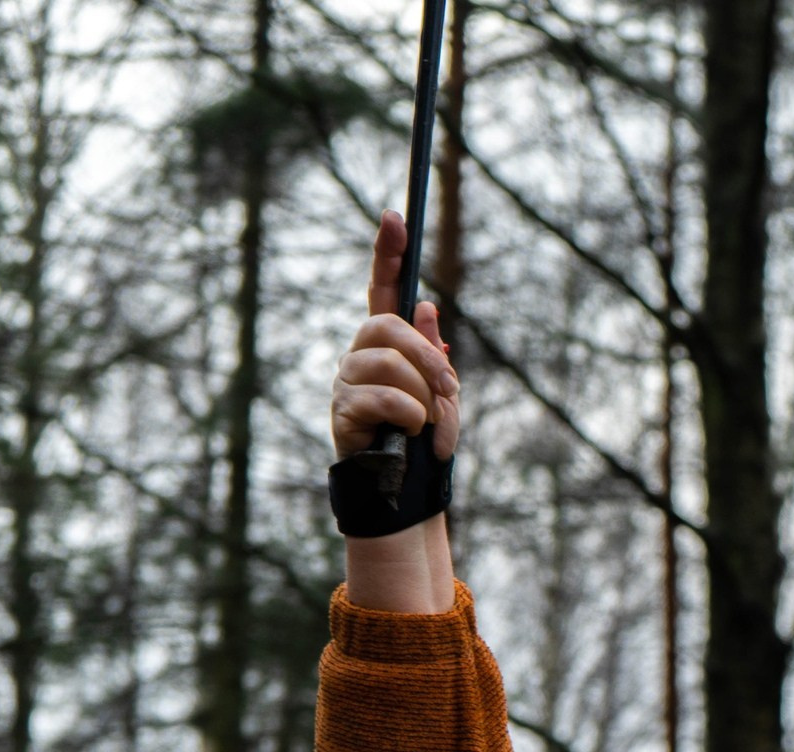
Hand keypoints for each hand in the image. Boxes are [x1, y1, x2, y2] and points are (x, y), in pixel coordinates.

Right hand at [330, 210, 460, 459]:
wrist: (410, 493)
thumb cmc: (425, 441)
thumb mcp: (443, 394)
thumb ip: (434, 354)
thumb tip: (427, 306)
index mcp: (387, 343)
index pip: (382, 289)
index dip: (387, 253)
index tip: (396, 216)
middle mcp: (361, 354)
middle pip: (386, 325)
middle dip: (427, 356)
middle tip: (452, 388)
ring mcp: (347, 380)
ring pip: (387, 363)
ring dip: (423, 394)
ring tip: (431, 423)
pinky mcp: (342, 411)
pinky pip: (382, 398)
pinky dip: (410, 415)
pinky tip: (414, 433)